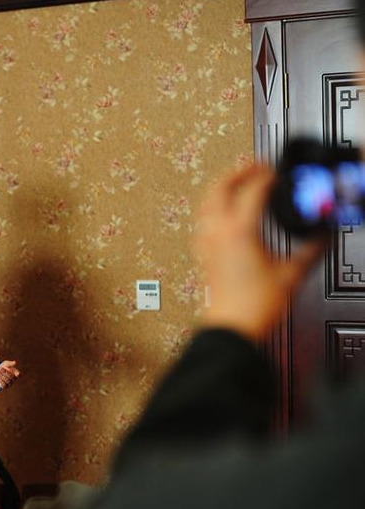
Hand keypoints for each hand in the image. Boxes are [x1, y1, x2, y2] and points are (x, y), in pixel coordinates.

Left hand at [0, 360, 19, 389]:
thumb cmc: (3, 367)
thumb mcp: (6, 363)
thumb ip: (10, 363)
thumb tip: (15, 362)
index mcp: (16, 374)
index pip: (18, 374)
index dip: (15, 372)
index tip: (10, 368)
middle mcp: (14, 379)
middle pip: (11, 377)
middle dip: (6, 372)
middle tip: (1, 369)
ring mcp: (10, 383)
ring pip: (7, 381)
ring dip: (2, 376)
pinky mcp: (5, 386)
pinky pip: (4, 385)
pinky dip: (0, 380)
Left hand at [196, 164, 322, 340]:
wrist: (232, 326)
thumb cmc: (255, 305)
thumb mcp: (292, 273)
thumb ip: (311, 250)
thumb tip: (323, 236)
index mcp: (239, 230)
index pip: (252, 189)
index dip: (266, 176)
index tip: (277, 172)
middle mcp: (218, 232)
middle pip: (219, 188)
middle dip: (236, 172)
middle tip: (253, 164)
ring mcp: (207, 242)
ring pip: (206, 203)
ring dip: (220, 188)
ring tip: (235, 181)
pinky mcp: (203, 254)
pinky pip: (202, 222)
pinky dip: (212, 210)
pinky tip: (219, 214)